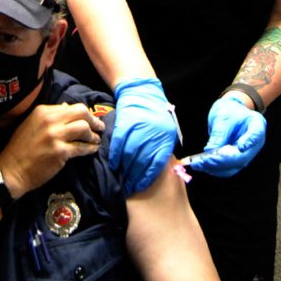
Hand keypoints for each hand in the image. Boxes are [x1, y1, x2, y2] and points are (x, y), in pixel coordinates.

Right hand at [0, 103, 104, 196]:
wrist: (11, 170)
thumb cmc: (21, 148)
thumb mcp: (31, 124)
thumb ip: (49, 115)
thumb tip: (67, 106)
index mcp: (42, 111)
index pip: (70, 107)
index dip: (83, 114)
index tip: (89, 120)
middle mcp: (49, 120)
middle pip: (81, 112)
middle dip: (93, 119)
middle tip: (99, 127)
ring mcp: (55, 136)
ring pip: (83, 128)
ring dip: (92, 135)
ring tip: (95, 140)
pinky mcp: (60, 152)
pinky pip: (81, 147)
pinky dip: (89, 148)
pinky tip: (92, 150)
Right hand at [109, 77, 178, 195]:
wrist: (141, 92)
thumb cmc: (156, 114)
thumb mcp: (166, 131)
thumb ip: (162, 148)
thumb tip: (159, 170)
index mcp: (164, 138)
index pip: (156, 163)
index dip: (147, 177)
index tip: (141, 186)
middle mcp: (151, 135)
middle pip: (142, 162)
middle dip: (135, 177)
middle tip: (129, 188)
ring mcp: (137, 130)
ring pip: (129, 156)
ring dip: (124, 171)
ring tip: (122, 181)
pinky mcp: (124, 125)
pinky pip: (119, 146)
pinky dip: (115, 157)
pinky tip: (114, 166)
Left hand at [189, 96, 265, 177]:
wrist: (230, 112)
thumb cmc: (229, 110)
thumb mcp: (223, 116)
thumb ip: (219, 133)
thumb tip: (210, 151)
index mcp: (257, 126)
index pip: (255, 135)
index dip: (248, 142)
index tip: (241, 147)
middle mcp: (254, 144)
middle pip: (241, 157)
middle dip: (221, 161)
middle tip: (202, 160)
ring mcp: (246, 154)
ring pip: (233, 167)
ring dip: (214, 167)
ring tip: (197, 163)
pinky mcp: (236, 160)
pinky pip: (226, 169)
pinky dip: (213, 168)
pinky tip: (200, 165)